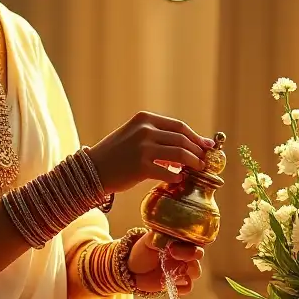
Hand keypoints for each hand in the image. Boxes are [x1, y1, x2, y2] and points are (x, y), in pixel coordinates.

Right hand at [87, 112, 215, 194]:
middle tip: (204, 160)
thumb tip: (185, 145)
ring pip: (179, 154)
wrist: (93, 169)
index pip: (178, 126)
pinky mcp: (140, 167)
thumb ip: (156, 136)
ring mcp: (143, 148)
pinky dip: (176, 176)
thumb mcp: (134, 134)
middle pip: (182, 139)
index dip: (195, 136)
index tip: (206, 145)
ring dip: (192, 162)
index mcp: (145, 119)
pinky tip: (178, 179)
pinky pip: (168, 172)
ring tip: (197, 169)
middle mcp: (145, 130)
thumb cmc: (116, 154)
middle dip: (197, 150)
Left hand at [127, 231, 202, 295]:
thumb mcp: (149, 240)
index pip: (193, 239)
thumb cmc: (143, 250)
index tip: (173, 246)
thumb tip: (166, 239)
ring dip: (186, 272)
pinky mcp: (179, 283)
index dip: (187, 242)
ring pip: (195, 272)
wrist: (134, 269)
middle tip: (172, 253)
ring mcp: (183, 269)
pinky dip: (181, 287)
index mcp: (181, 241)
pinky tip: (169, 284)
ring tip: (170, 272)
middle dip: (189, 255)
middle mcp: (185, 254)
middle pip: (198, 254)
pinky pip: (187, 287)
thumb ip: (159, 238)